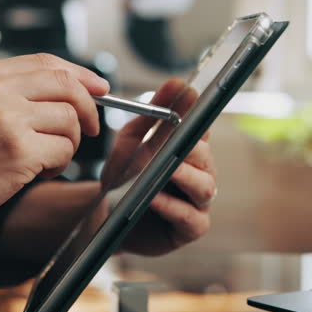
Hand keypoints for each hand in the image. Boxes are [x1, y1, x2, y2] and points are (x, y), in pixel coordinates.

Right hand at [0, 53, 109, 228]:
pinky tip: (35, 172)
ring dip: (68, 144)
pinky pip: (63, 150)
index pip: (48, 62)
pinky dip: (58, 165)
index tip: (100, 88)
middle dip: (89, 108)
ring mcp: (8, 119)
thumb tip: (78, 88)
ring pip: (70, 120)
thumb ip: (18, 91)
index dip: (81, 74)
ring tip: (43, 158)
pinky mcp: (18, 150)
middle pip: (67, 86)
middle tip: (88, 129)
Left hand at [101, 79, 216, 255]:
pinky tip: (153, 197)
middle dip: (189, 146)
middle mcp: (199, 174)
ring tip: (165, 170)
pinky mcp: (191, 228)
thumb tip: (177, 83)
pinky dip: (172, 206)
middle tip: (171, 138)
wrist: (107, 216)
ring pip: (204, 185)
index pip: (200, 128)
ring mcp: (198, 202)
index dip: (195, 113)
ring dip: (184, 176)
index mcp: (189, 151)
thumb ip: (153, 113)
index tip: (187, 96)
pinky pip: (190, 217)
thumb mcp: (133, 140)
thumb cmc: (125, 177)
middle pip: (205, 156)